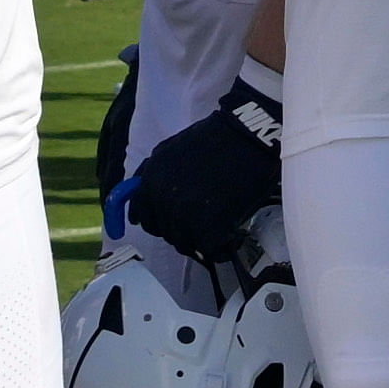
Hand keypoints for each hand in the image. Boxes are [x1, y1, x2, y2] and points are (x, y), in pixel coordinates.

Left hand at [123, 72, 286, 270]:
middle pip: (164, 232)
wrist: (247, 137)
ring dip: (199, 240)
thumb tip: (144, 195)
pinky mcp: (208, 227)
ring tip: (217, 231)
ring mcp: (183, 215)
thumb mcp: (169, 150)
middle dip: (180, 230)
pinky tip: (229, 238)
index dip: (157, 221)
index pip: (141, 216)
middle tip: (200, 223)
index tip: (168, 224)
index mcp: (150, 182)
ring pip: (184, 243)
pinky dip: (219, 248)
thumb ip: (153, 174)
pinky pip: (208, 249)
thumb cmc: (214, 139)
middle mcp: (161, 200)